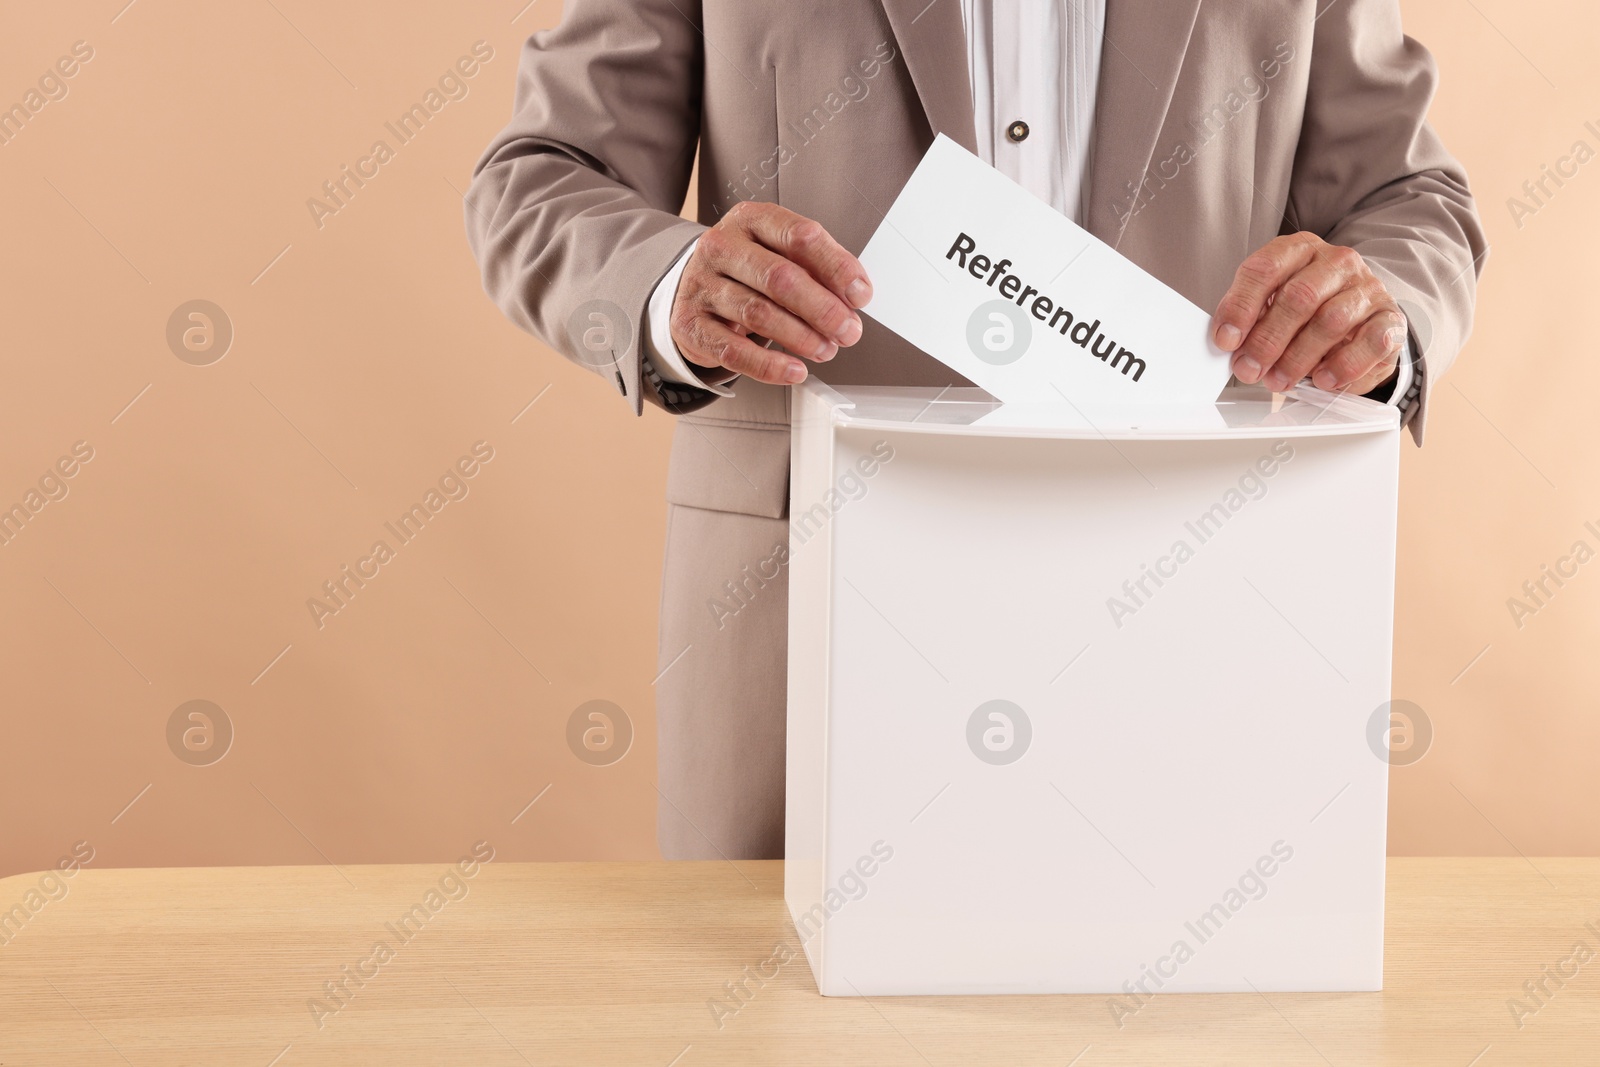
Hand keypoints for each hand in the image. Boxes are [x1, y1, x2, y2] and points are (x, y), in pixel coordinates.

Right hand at [670, 201, 871, 385]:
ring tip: (826, 349)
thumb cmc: (747, 272)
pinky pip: (733, 350)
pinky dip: (769, 366)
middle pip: (780, 277)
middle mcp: (721, 247)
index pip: (799, 236)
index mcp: (750, 220)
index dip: (836, 267)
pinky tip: (794, 370)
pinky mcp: (690, 324)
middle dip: (823, 309)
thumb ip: (816, 268)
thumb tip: (854, 295)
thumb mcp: (779, 254)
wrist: (694, 289)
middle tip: (848, 331)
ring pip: (758, 313)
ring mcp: (701, 285)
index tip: (860, 295)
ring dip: (801, 337)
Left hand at [1212, 232, 1406, 395]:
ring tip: (1278, 381)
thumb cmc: (1308, 312)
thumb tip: (1227, 341)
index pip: (1265, 269)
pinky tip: (1323, 380)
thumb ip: (1251, 318)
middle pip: (1298, 297)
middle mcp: (1336, 262)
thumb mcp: (1273, 305)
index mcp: (1300, 250)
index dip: (1241, 306)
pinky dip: (1343, 366)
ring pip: (1331, 321)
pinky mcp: (1390, 319)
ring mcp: (1367, 289)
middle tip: (1249, 369)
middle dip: (1268, 339)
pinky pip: (1370, 342)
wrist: (1360, 318)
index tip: (1226, 339)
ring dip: (1298, 358)